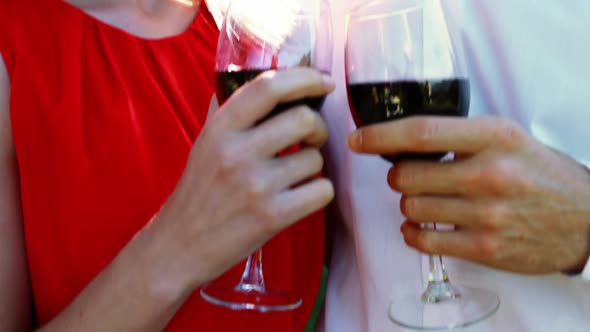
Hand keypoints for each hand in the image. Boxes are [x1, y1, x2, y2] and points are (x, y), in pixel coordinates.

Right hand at [148, 68, 334, 288]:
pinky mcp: (273, 217)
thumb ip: (230, 112)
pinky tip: (301, 197)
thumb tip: (263, 79)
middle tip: (311, 139)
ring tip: (293, 177)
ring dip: (313, 167)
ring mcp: (256, 186)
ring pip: (316, 159)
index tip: (324, 82)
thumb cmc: (198, 193)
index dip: (305, 78)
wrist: (179, 247)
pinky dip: (319, 192)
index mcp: (220, 129)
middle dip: (318, 128)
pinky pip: (322, 191)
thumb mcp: (204, 144)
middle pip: (304, 119)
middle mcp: (237, 153)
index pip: (268, 86)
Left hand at [348, 116, 589, 273]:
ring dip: (409, 204)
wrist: (585, 219)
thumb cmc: (539, 174)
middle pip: (407, 175)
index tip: (358, 139)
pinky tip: (424, 226)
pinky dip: (413, 233)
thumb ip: (460, 138)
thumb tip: (401, 142)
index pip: (422, 132)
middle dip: (398, 176)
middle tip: (410, 176)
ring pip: (411, 207)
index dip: (381, 135)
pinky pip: (423, 240)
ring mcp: (487, 214)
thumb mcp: (508, 139)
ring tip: (430, 201)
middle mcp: (489, 174)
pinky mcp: (485, 248)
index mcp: (494, 137)